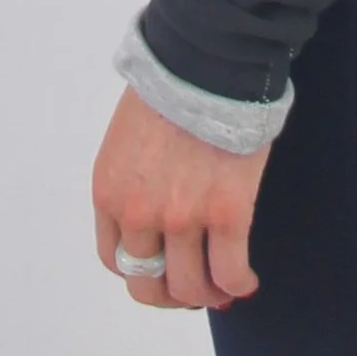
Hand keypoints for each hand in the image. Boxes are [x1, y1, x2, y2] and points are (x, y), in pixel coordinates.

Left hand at [92, 84, 268, 310]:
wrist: (206, 60)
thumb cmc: (171, 86)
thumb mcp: (128, 138)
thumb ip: (134, 179)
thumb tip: (155, 207)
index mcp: (110, 192)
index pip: (115, 259)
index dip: (141, 273)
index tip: (161, 271)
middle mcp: (140, 213)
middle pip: (148, 284)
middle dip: (170, 294)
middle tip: (192, 290)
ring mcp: (183, 217)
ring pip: (191, 286)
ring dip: (207, 295)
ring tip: (223, 289)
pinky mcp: (227, 213)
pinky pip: (230, 271)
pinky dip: (239, 285)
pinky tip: (246, 281)